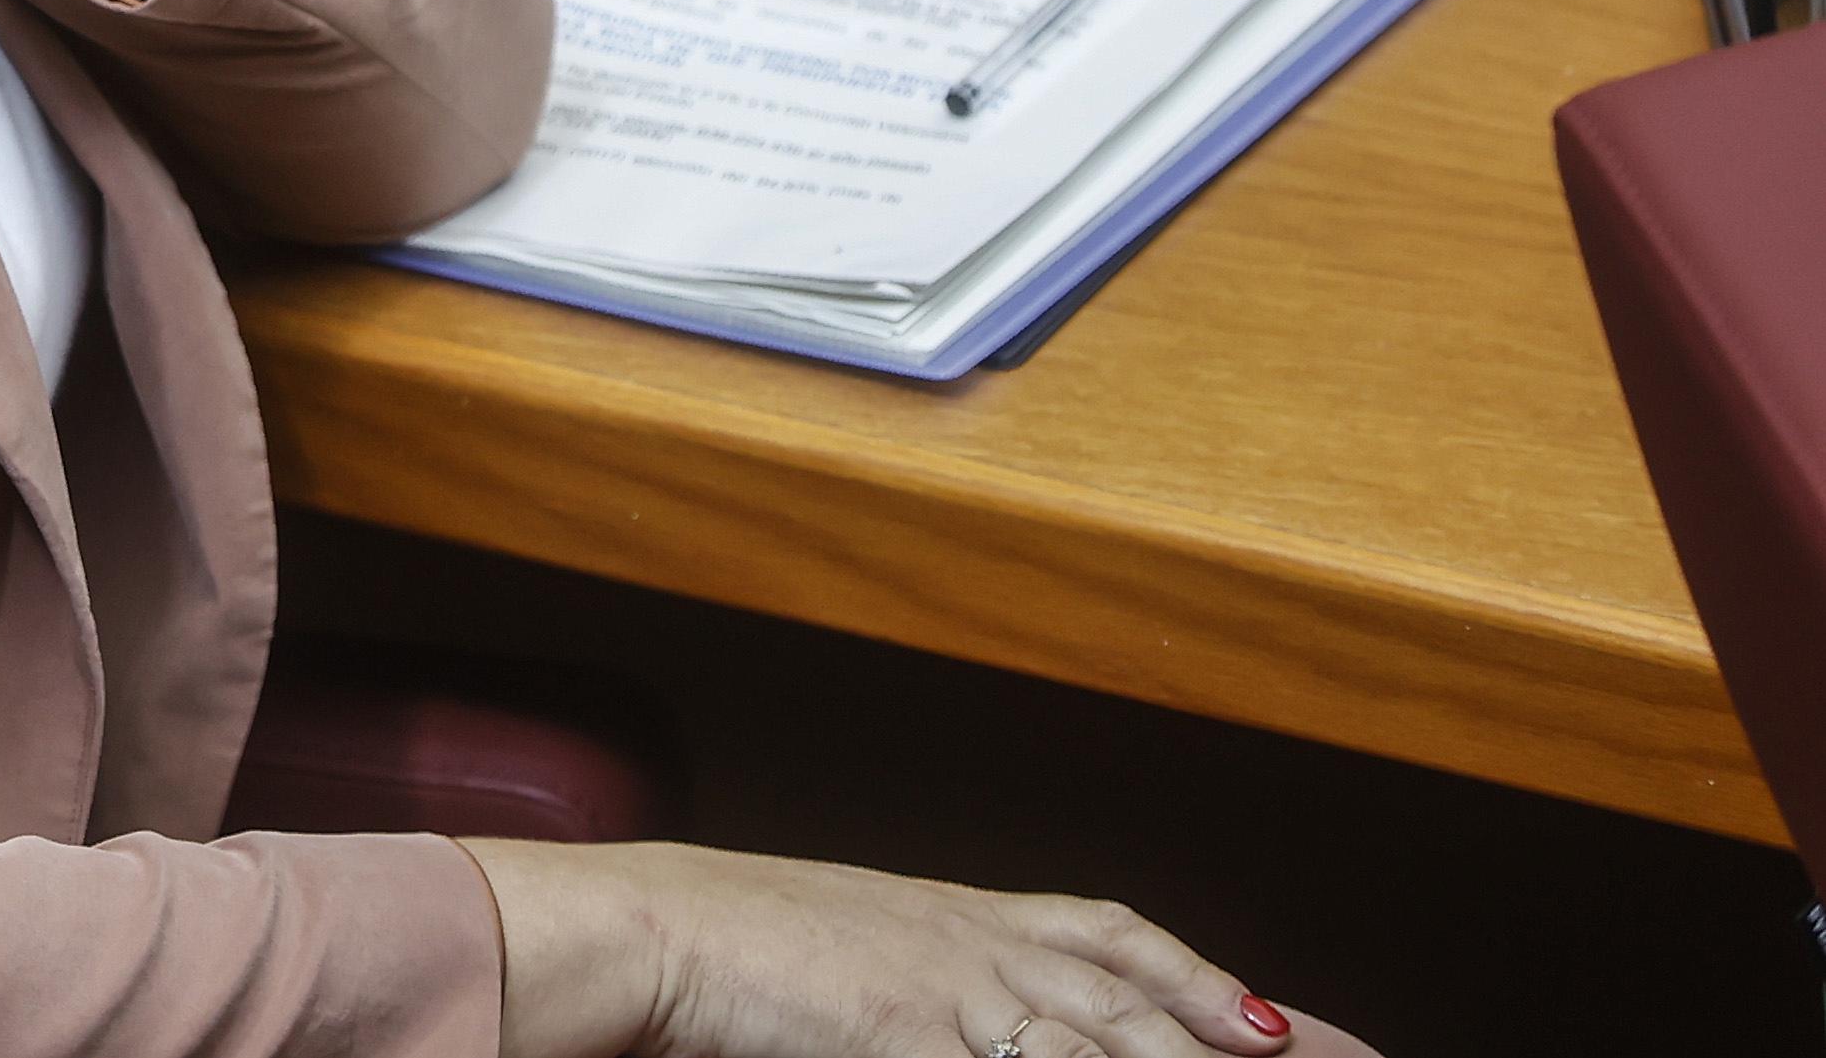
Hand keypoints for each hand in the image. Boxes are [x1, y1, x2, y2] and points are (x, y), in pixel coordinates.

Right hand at [463, 839, 1312, 1057]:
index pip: (1125, 942)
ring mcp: (956, 990)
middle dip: (1256, 1037)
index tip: (1299, 1026)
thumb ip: (938, 976)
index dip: (1218, 983)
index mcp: (968, 915)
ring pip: (1107, 1039)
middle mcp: (981, 944)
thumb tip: (992, 1013)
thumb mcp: (859, 952)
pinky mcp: (918, 1036)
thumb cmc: (738, 947)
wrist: (655, 929)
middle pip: (1147, 998)